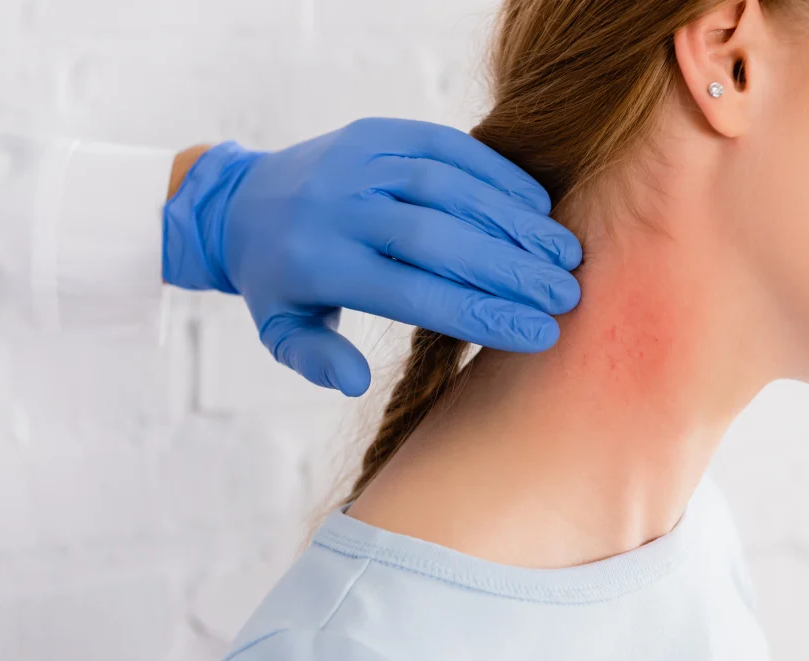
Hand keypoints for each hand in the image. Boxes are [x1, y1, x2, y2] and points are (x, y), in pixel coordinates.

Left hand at [163, 118, 581, 396]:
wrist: (241, 201)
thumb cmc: (277, 280)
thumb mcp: (281, 330)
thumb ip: (316, 359)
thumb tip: (356, 381)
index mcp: (319, 264)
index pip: (415, 293)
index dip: (483, 314)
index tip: (541, 334)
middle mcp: (339, 207)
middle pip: (439, 238)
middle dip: (511, 269)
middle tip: (567, 295)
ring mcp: (358, 160)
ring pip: (449, 187)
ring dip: (514, 220)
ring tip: (563, 254)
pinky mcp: (376, 131)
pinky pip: (446, 146)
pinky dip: (496, 174)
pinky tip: (536, 205)